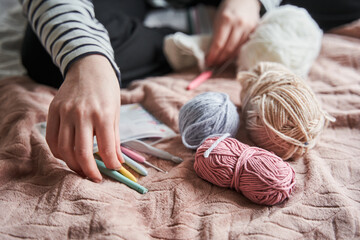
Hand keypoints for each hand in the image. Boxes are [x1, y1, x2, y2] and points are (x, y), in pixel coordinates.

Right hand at [46, 55, 122, 181]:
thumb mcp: (116, 112)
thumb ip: (115, 138)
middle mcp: (82, 114)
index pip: (106, 148)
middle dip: (88, 171)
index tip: (113, 171)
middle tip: (95, 178)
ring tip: (82, 170)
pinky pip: (52, 138)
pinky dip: (59, 152)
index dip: (110, 164)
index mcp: (103, 114)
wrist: (88, 67)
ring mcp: (64, 112)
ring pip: (63, 148)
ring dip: (73, 164)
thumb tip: (117, 161)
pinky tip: (68, 157)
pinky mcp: (53, 110)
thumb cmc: (106, 90)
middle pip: (80, 152)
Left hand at [206, 0, 260, 66]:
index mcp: (226, 20)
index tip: (208, 62)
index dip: (212, 56)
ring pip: (237, 50)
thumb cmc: (228, 10)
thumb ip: (216, 37)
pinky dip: (236, 53)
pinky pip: (244, 46)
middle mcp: (238, 24)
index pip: (218, 44)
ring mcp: (248, 27)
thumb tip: (211, 55)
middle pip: (228, 49)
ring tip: (220, 62)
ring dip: (227, 59)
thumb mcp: (217, 20)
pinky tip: (230, 57)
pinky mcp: (255, 30)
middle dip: (219, 59)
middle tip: (213, 65)